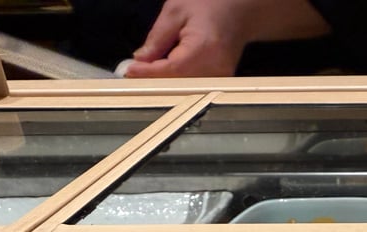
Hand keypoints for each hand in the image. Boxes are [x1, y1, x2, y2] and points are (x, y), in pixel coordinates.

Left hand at [125, 0, 331, 77]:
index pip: (171, 68)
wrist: (237, 12)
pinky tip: (162, 78)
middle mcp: (215, 68)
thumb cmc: (208, 6)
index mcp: (203, 49)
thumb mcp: (175, 12)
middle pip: (178, 83)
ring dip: (163, 84)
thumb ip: (157, 38)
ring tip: (143, 77)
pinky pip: (194, 87)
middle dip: (153, 80)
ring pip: (185, 89)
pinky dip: (177, 83)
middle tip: (131, 75)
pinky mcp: (221, 82)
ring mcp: (220, 78)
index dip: (148, 72)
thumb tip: (140, 60)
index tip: (128, 70)